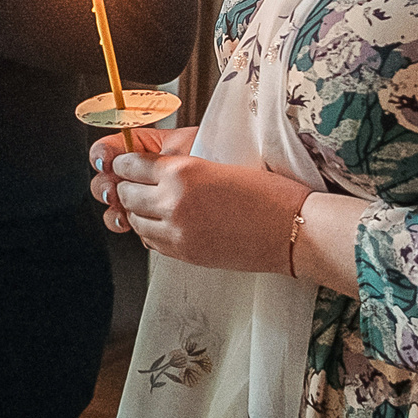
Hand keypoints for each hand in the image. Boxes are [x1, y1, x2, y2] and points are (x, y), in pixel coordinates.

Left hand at [90, 128, 309, 274]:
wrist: (293, 229)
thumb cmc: (269, 192)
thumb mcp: (218, 163)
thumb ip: (180, 166)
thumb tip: (149, 166)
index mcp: (182, 171)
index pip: (129, 164)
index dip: (126, 162)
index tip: (129, 163)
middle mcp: (172, 202)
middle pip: (124, 193)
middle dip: (128, 187)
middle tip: (139, 183)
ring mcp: (176, 232)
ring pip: (133, 220)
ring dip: (139, 211)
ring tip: (156, 204)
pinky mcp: (184, 254)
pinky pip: (149, 241)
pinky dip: (152, 231)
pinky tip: (168, 223)